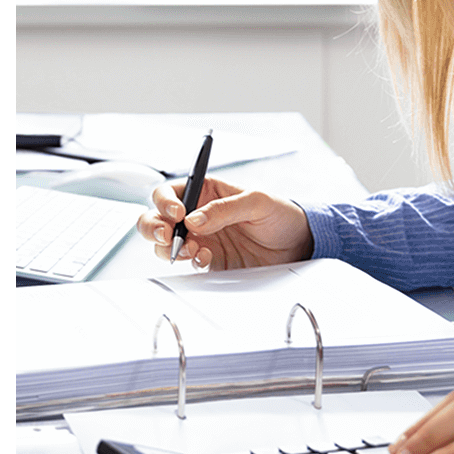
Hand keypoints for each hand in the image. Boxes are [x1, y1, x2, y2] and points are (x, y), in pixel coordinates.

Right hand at [136, 177, 314, 269]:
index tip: (177, 213)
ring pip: (164, 243)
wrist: (299, 244)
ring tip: (190, 248)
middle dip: (154, 226)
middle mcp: (196, 214)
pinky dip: (190, 261)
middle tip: (167, 235)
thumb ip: (224, 209)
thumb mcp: (257, 202)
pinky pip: (187, 262)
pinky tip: (206, 257)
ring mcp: (200, 239)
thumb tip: (194, 220)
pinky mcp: (209, 260)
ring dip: (169, 247)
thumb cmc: (280, 214)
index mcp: (205, 191)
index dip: (165, 201)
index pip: (170, 192)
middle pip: (157, 218)